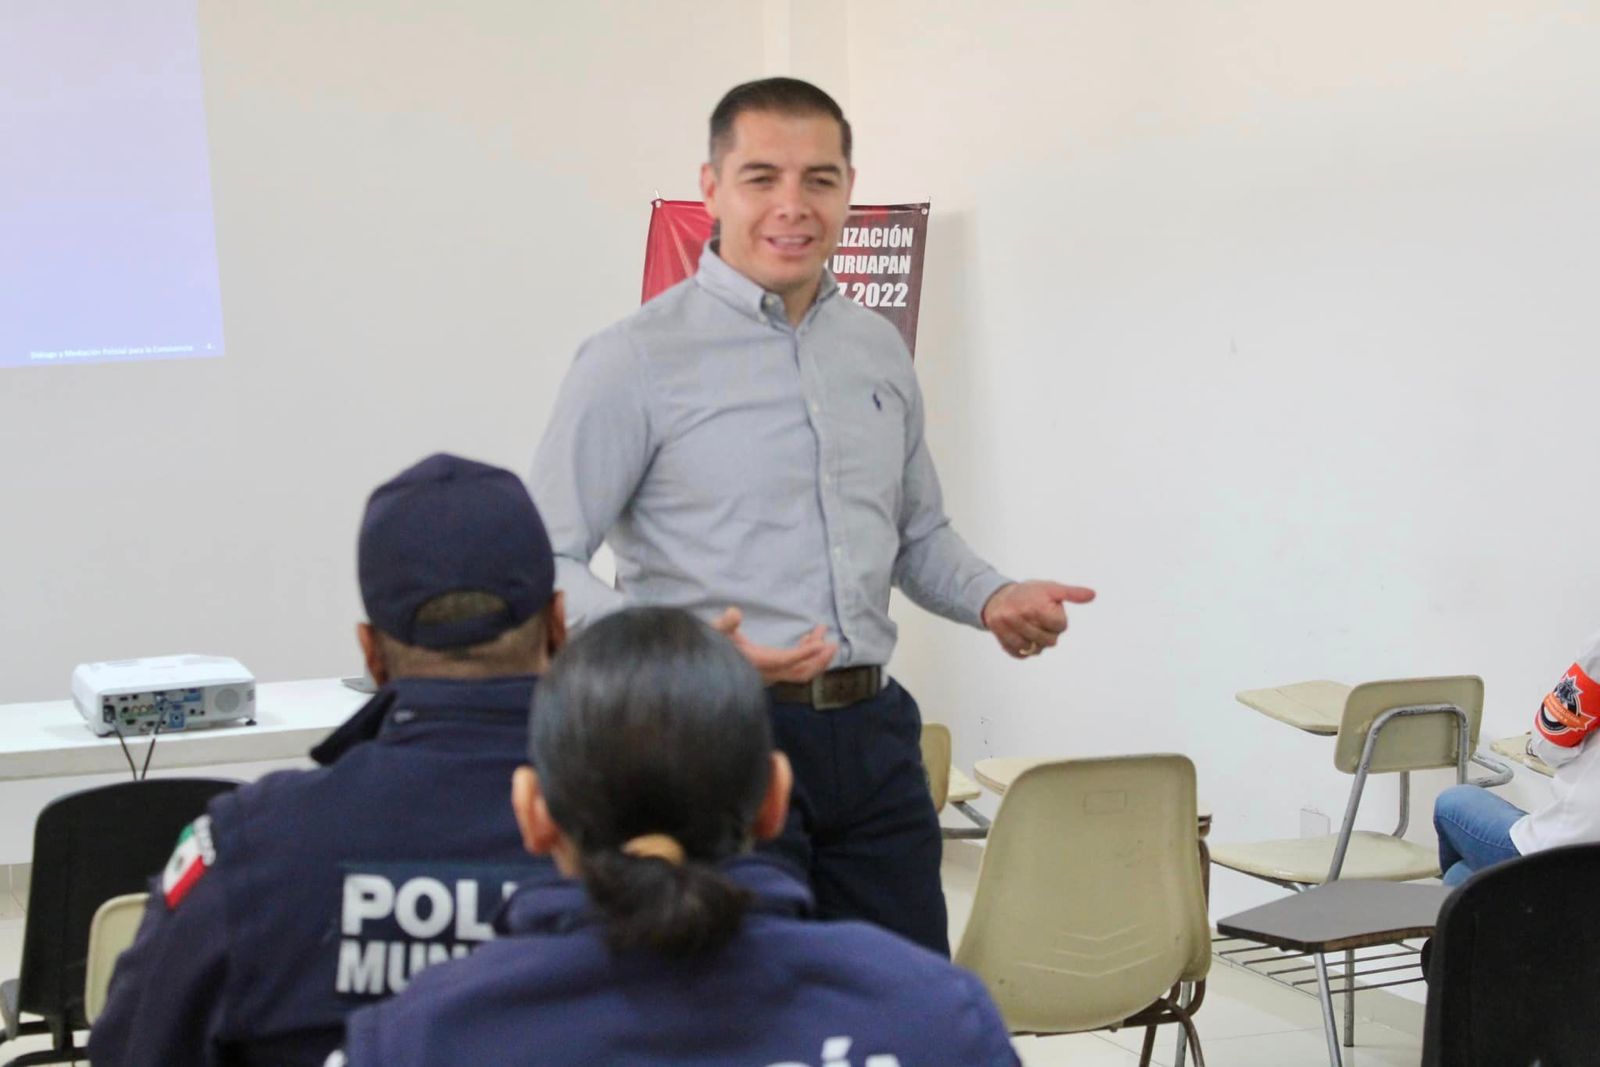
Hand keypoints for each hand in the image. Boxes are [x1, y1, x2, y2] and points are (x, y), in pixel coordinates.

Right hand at [711, 608, 838, 684]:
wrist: (707, 668)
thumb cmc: (712, 646)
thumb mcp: (715, 632)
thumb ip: (725, 624)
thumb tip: (734, 612)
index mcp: (757, 662)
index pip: (786, 660)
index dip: (805, 653)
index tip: (821, 643)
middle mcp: (767, 672)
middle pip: (801, 672)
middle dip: (819, 659)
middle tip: (833, 643)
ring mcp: (771, 674)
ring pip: (800, 670)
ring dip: (814, 654)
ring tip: (822, 632)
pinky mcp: (772, 671)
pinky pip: (795, 667)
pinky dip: (806, 655)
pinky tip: (808, 639)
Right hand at [981, 580, 1095, 659]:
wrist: (998, 597)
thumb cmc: (1029, 593)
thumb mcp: (1052, 588)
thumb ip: (1072, 593)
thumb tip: (1092, 594)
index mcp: (1035, 605)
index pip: (1060, 627)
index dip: (1058, 621)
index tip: (1049, 612)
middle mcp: (1018, 616)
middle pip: (1049, 641)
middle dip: (1049, 633)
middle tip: (1040, 621)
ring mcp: (1007, 628)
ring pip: (1034, 649)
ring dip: (1037, 642)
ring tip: (1032, 628)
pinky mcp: (1000, 638)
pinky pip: (1020, 654)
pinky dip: (1025, 650)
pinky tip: (1023, 637)